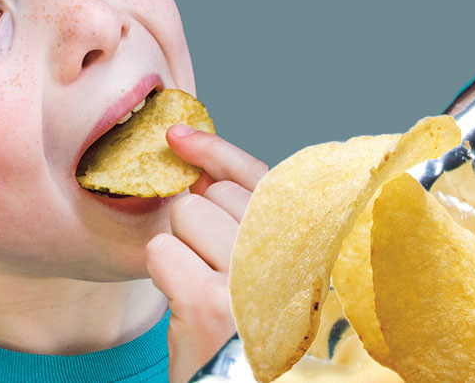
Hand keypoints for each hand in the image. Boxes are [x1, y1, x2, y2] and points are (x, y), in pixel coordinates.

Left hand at [146, 124, 267, 382]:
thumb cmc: (249, 338)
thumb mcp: (265, 273)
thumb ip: (246, 221)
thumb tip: (198, 165)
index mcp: (313, 248)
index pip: (261, 179)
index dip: (217, 151)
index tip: (179, 137)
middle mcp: (292, 259)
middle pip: (217, 194)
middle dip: (198, 222)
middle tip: (211, 270)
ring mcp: (252, 281)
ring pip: (186, 214)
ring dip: (180, 248)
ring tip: (201, 290)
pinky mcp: (211, 306)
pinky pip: (162, 250)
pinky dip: (162, 271)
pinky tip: (184, 301)